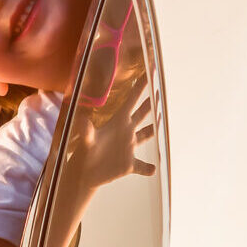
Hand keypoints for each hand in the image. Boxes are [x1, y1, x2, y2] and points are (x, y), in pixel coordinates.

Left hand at [68, 74, 156, 193]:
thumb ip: (86, 131)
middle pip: (142, 114)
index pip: (131, 101)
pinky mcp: (129, 164)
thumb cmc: (84, 154)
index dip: (140, 87)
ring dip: (154, 129)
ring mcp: (128, 147)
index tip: (149, 73)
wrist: (83, 173)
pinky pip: (143, 166)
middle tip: (161, 90)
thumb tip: (82, 121)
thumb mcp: (86, 141)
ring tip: (163, 120)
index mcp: (117, 122)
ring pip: (146, 135)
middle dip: (151, 102)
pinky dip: (148, 168)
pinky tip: (153, 168)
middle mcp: (125, 132)